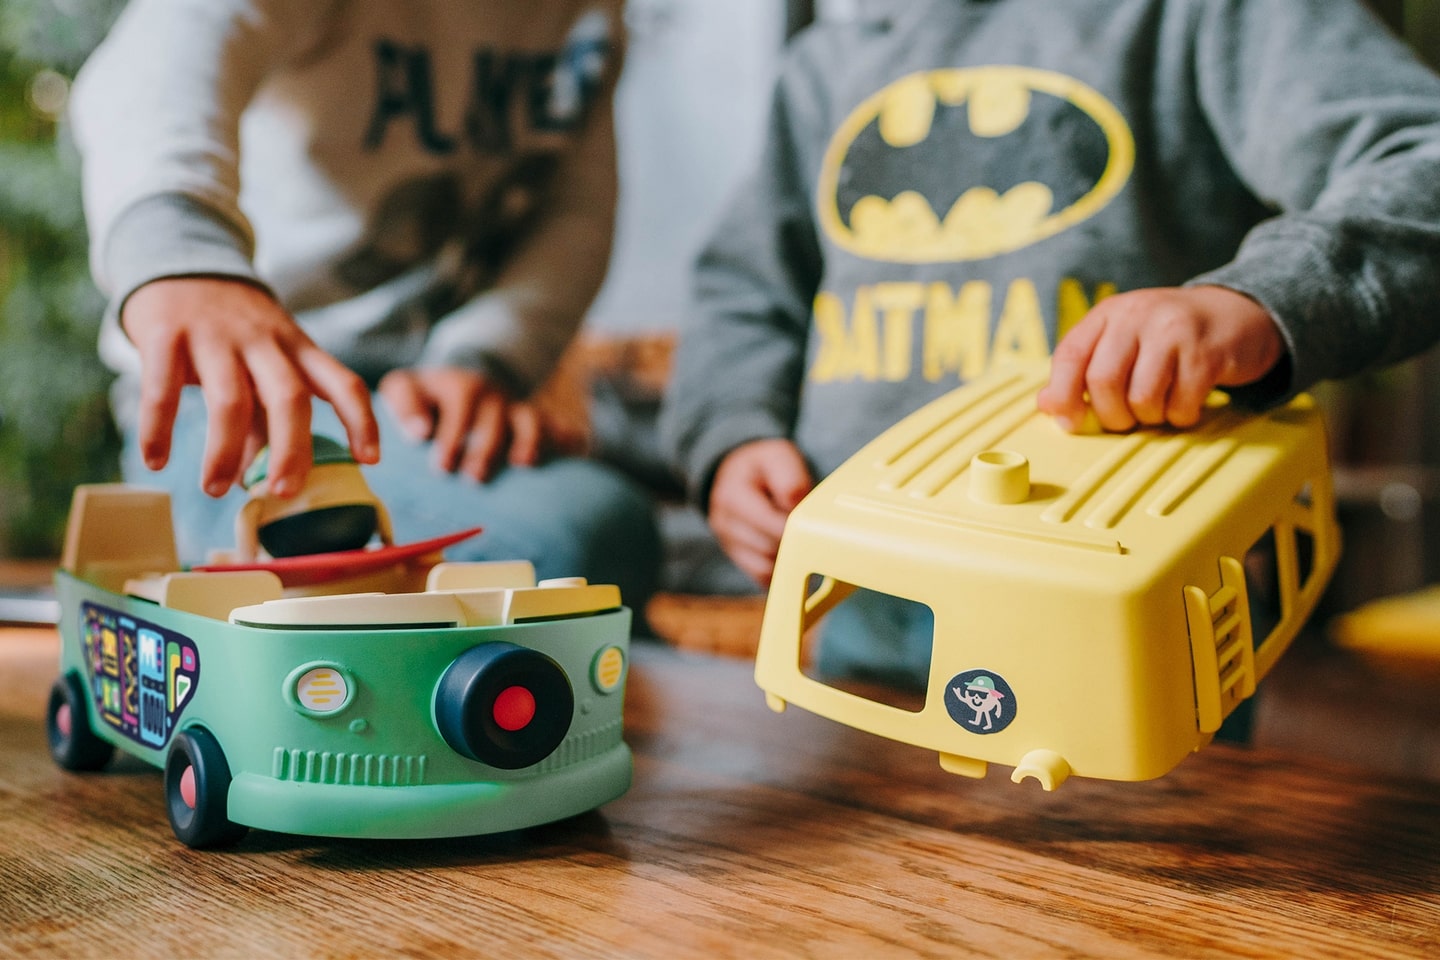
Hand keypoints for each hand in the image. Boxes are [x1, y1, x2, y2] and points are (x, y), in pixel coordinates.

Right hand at [121, 277, 378, 497]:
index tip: (370, 459)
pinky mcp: (166, 334)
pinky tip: (156, 461)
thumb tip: (260, 478)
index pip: (344, 383)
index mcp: (297, 349)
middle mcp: (263, 341)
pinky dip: (159, 428)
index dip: (362, 420)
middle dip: (291, 451)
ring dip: (225, 452)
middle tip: (282, 492)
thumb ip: (265, 414)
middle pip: (290, 398)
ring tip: (214, 490)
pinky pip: (163, 388)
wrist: (176, 260)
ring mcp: (215, 336)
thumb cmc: (229, 329)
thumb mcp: (261, 360)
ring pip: (230, 400)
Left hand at [378, 366, 554, 482]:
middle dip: (485, 447)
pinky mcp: (536, 419)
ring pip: (529, 418)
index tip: (442, 466)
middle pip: (494, 418)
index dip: (453, 435)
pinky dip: (568, 437)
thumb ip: (404, 407)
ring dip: (528, 439)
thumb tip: (418, 434)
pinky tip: (574, 450)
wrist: (464, 379)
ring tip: (524, 463)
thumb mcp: (405, 388)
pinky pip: (557, 425)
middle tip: (474, 477)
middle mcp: (491, 394)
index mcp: (458, 385)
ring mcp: (515, 406)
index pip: (460, 405)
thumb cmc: (426, 396)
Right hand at [708, 438, 813, 587]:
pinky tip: (789, 549)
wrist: (738, 473)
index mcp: (732, 496)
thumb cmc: (763, 465)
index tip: (810, 517)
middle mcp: (723, 523)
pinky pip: (763, 577)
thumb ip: (790, 479)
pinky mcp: (737, 559)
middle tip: (807, 523)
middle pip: (767, 548)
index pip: (768, 523)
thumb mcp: (778, 456)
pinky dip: (780, 568)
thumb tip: (796, 506)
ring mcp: (728, 544)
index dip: (794, 524)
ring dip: (787, 555)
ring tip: (795, 532)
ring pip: (765, 568)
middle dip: (792, 538)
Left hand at [1037, 285, 1284, 432]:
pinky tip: (1186, 405)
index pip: (1069, 355)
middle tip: (1126, 420)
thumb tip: (1047, 405)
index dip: (1063, 396)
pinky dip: (1181, 417)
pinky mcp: (1208, 353)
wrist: (1239, 312)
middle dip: (1111, 416)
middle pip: (1103, 382)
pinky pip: (1181, 405)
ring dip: (1148, 418)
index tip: (1071, 422)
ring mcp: (1174, 331)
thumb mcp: (1121, 341)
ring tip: (1159, 409)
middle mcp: (1138, 315)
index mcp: (1109, 314)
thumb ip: (1083, 369)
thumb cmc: (1169, 337)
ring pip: (1141, 398)